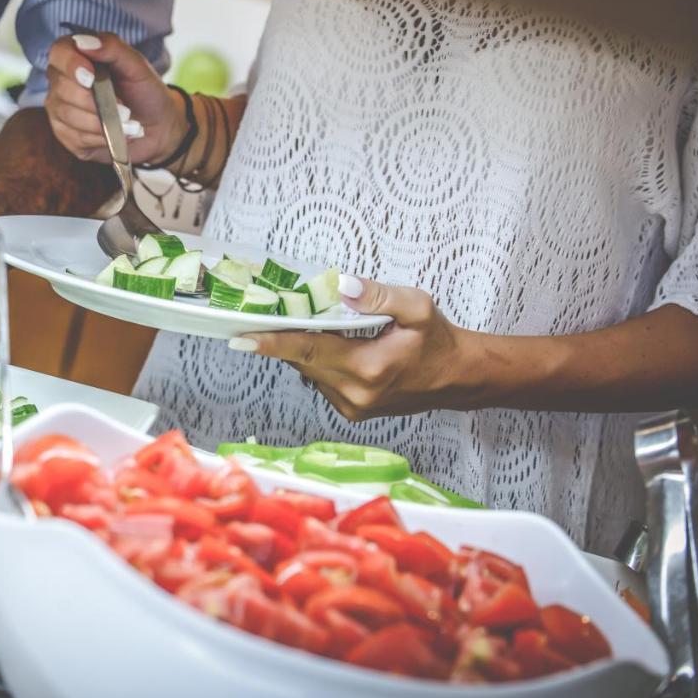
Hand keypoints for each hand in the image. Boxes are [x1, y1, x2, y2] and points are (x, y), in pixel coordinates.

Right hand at [45, 32, 185, 164]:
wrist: (156, 127)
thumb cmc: (144, 92)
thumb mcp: (137, 66)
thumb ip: (113, 47)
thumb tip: (84, 42)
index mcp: (77, 57)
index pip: (59, 52)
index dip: (71, 64)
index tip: (91, 76)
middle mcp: (62, 82)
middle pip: (63, 88)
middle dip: (95, 101)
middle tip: (125, 109)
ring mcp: (61, 110)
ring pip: (68, 114)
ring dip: (102, 121)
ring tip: (127, 122)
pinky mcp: (66, 135)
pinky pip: (76, 136)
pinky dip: (100, 136)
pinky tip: (117, 133)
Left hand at [229, 275, 480, 420]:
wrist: (456, 377)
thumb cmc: (438, 341)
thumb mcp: (417, 307)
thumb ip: (379, 296)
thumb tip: (342, 287)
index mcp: (368, 367)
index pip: (308, 351)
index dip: (272, 343)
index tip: (241, 337)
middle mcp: (354, 393)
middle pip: (302, 361)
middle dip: (281, 338)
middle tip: (262, 315)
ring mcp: (351, 406)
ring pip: (309, 371)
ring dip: (302, 349)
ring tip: (301, 325)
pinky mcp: (351, 410)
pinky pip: (321, 380)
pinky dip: (318, 361)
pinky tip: (328, 345)